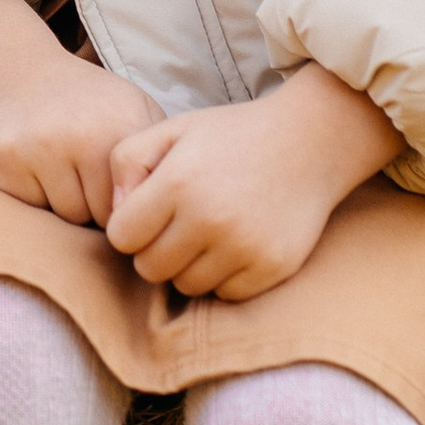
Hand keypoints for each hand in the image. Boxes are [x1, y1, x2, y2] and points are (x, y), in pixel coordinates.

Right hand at [0, 0, 159, 227]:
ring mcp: (38, 149)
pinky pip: (33, 208)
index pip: (138, 200)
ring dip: (68, 204)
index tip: (122, 191)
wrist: (14, 70)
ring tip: (63, 172)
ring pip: (67, 216)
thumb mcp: (132, 108)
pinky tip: (36, 168)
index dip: (130, 201)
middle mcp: (81, 135)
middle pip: (102, 215)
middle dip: (99, 207)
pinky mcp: (4, 162)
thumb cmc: (84, 101)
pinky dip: (37, 197)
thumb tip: (173, 206)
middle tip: (88, 181)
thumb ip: (157, 153)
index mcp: (121, 124)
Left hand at [104, 63, 401, 295]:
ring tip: (207, 233)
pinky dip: (224, 276)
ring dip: (189, 265)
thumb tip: (114, 215)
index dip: (130, 227)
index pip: (121, 238)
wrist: (310, 141)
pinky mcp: (272, 267)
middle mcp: (210, 219)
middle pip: (150, 269)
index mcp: (178, 183)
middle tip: (178, 225)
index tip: (150, 212)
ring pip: (186, 286)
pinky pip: (225, 294)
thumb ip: (126, 163)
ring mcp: (244, 247)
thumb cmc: (230, 135)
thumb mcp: (172, 130)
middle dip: (155, 250)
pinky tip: (234, 244)